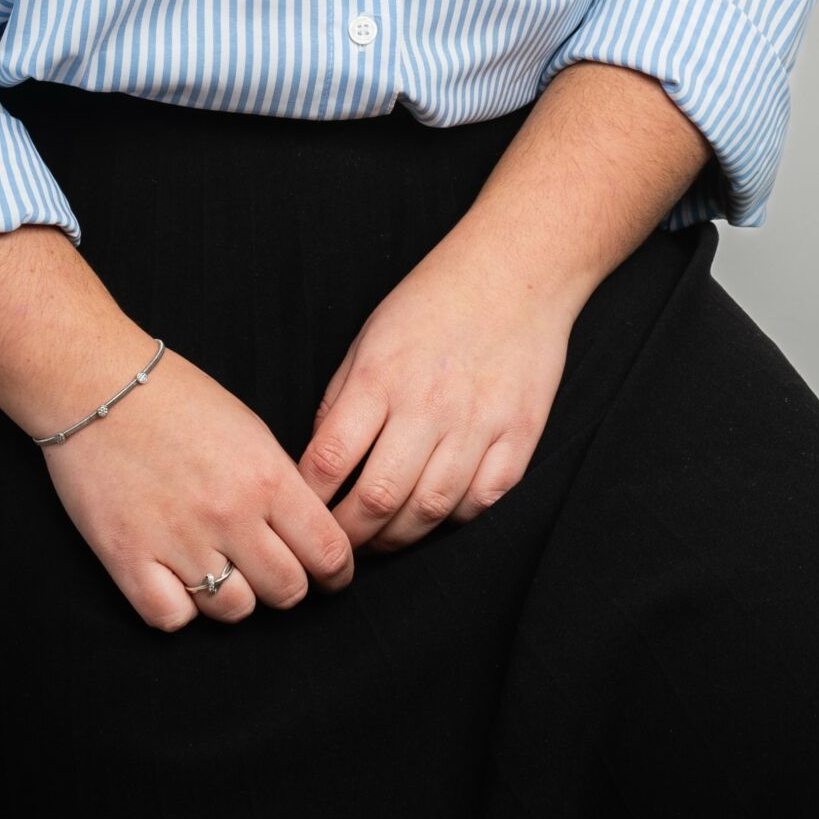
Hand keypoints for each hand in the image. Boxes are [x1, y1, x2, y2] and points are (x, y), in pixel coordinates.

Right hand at [41, 339, 356, 630]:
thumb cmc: (174, 397)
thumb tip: (304, 534)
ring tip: (218, 568)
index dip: (336, 573)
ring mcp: (178, 540)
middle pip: (287, 591)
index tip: (329, 576)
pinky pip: (173, 619)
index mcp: (266, 476)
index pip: (328, 552)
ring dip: (232, 596)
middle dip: (287, 586)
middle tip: (270, 571)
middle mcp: (229, 514)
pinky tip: (175, 578)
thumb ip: (279, 483)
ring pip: (234, 611)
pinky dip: (178, 607)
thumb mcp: (248, 428)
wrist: (95, 382)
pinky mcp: (128, 558)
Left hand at [295, 218, 579, 553]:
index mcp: (380, 376)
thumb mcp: (370, 336)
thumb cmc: (433, 301)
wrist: (515, 271)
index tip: (300, 514)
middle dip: (348, 536)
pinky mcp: (518, 435)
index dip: (309, 500)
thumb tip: (320, 462)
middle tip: (335, 548)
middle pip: (377, 499)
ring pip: (429, 511)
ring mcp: (478, 423)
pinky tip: (433, 514)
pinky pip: (481, 500)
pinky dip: (452, 518)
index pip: (329, 460)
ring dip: (396, 538)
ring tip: (379, 540)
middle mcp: (428, 404)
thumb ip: (343, 398)